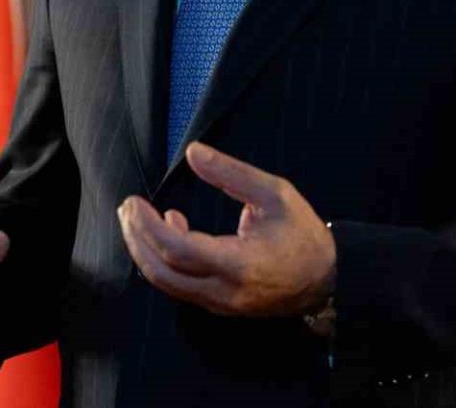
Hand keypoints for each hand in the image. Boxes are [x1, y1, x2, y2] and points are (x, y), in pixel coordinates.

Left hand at [117, 142, 335, 318]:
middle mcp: (223, 290)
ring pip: (167, 284)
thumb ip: (232, 173)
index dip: (148, 226)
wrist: (328, 279)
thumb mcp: (274, 193)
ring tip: (138, 218)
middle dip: (136, 239)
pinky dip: (165, 260)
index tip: (134, 202)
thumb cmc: (303, 234)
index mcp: (238, 263)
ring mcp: (220, 303)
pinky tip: (171, 228)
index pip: (177, 250)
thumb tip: (193, 152)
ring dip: (145, 251)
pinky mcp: (220, 305)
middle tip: (127, 208)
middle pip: (162, 272)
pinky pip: (181, 286)